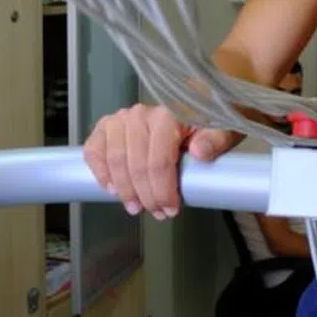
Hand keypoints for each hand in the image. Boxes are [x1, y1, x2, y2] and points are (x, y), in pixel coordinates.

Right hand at [83, 103, 239, 219]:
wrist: (194, 104)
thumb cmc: (206, 122)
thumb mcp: (222, 130)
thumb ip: (215, 140)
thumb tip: (200, 152)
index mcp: (167, 116)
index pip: (159, 162)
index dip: (162, 191)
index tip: (171, 209)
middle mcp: (140, 114)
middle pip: (136, 166)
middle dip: (146, 196)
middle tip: (157, 212)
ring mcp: (121, 119)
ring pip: (114, 161)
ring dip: (124, 190)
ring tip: (136, 206)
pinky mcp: (107, 126)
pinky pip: (94, 151)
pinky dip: (100, 172)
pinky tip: (112, 189)